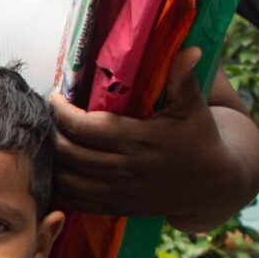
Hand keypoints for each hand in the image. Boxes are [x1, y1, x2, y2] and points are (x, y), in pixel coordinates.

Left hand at [51, 47, 233, 221]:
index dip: (61, 111)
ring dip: (50, 159)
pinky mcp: (115, 208)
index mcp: (138, 141)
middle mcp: (123, 169)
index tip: (55, 97)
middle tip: (46, 116)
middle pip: (67, 152)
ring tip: (47, 138)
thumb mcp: (193, 108)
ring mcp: (117, 193)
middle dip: (51, 132)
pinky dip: (56, 187)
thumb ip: (184, 79)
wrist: (212, 186)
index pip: (83, 128)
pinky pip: (73, 201)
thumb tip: (190, 49)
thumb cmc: (199, 139)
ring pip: (65, 179)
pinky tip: (53, 168)